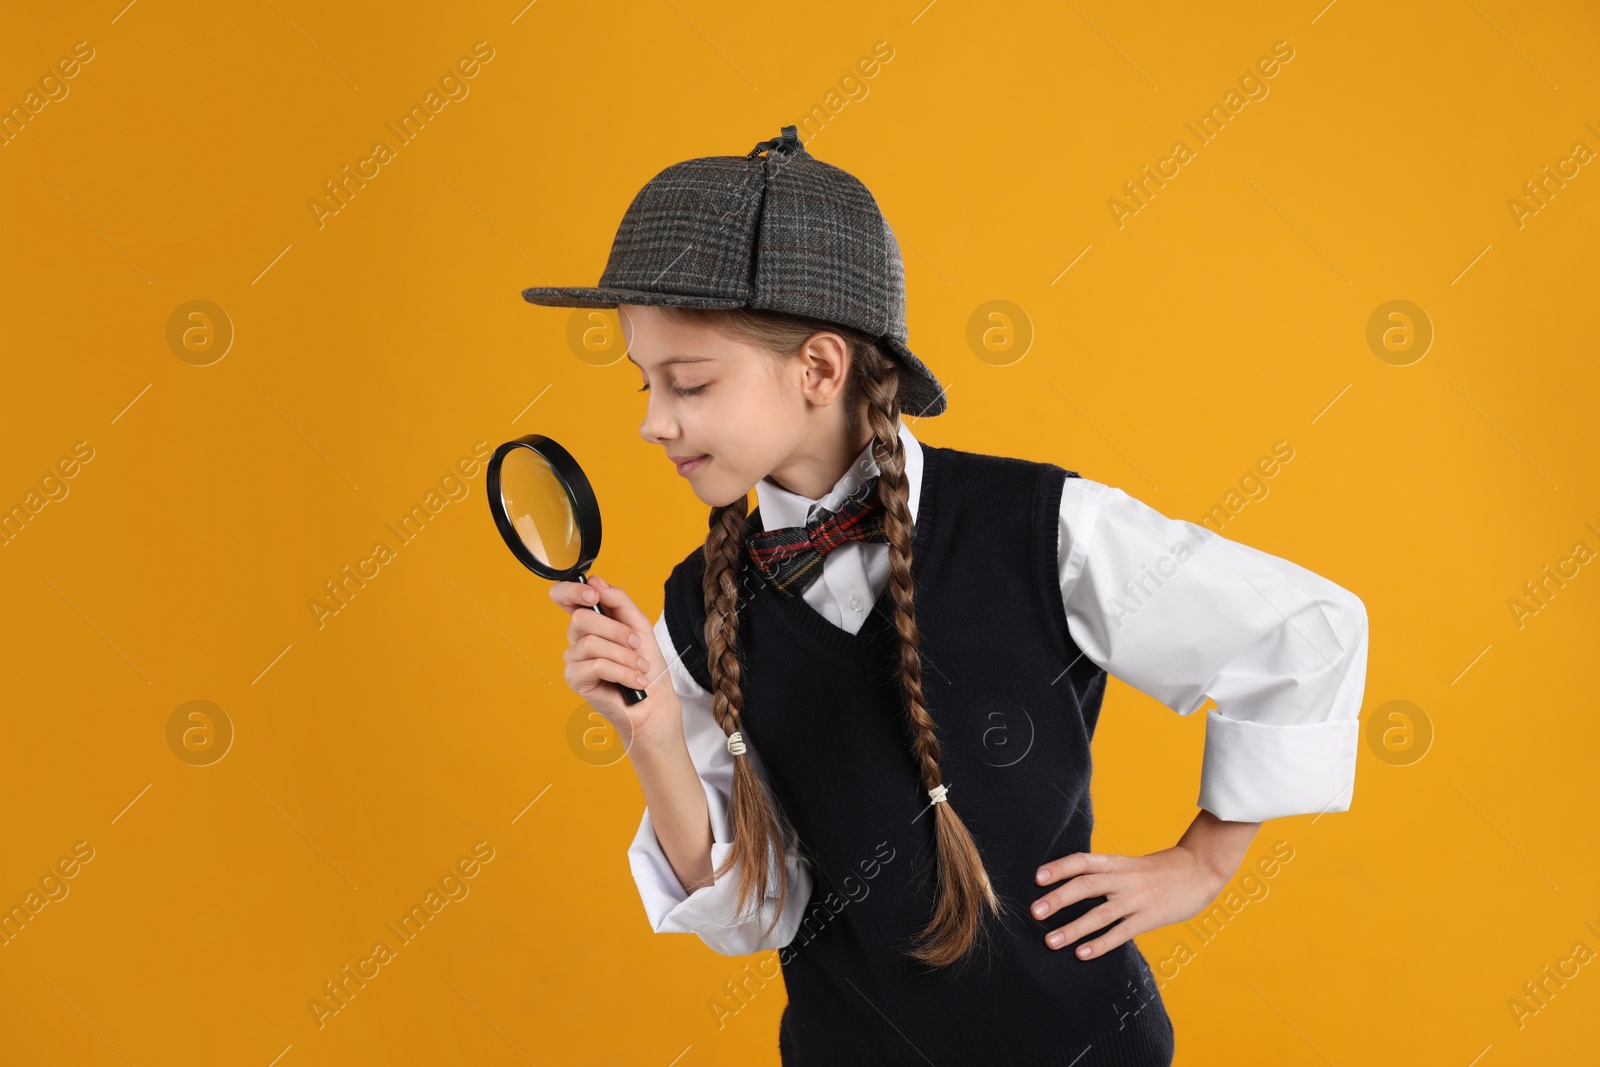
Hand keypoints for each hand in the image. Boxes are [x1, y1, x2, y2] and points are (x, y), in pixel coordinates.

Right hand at [550, 575, 679, 748]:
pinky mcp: (575, 679)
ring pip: (592, 643)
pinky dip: (623, 672)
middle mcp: (577, 637)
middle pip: (582, 618)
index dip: (572, 590)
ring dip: (625, 656)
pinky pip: (597, 666)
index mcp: (590, 620)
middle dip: (617, 631)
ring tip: (640, 668)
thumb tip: (595, 581)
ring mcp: (574, 658)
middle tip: (637, 644)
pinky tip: (636, 681)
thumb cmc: (645, 664)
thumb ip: (618, 600)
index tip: (594, 594)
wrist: (654, 702)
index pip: (563, 596)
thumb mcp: (638, 624)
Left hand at [1030, 845, 1229, 959]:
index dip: (1059, 868)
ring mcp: (1136, 899)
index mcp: (1115, 862)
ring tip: (1050, 941)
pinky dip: (1101, 944)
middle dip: (1058, 899)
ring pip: (1100, 914)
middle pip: (1086, 886)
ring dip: (1073, 928)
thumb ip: (1102, 873)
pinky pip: (1121, 932)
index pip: (1082, 861)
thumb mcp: (1127, 864)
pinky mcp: (1149, 918)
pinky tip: (1082, 954)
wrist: (1199, 870)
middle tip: (1034, 912)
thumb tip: (1067, 886)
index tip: (1036, 878)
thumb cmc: (1157, 870)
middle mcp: (1123, 879)